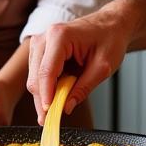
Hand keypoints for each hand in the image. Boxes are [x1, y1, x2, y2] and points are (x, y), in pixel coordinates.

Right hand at [27, 3, 134, 122]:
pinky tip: (58, 95)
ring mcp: (41, 42)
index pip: (46, 72)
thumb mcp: (103, 67)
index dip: (46, 96)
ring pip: (34, 78)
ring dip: (44, 95)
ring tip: (58, 107)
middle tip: (51, 121)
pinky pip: (38, 74)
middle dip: (43, 100)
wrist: (111, 24)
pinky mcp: (41, 49)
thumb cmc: (110, 39)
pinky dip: (46, 87)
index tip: (49, 116)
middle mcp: (45, 37)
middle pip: (35, 77)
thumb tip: (65, 107)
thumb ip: (84, 88)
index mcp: (60, 36)